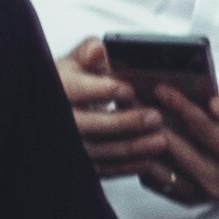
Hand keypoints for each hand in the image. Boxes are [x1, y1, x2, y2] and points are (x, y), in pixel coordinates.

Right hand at [60, 40, 175, 182]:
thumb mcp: (77, 60)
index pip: (76, 90)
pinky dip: (124, 167)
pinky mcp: (79, 161)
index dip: (101, 91)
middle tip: (155, 117)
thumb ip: (90, 52)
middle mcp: (59, 118)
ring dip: (130, 148)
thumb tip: (99, 49)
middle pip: (87, 125)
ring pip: (96, 150)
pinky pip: (100, 169)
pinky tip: (149, 160)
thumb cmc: (73, 79)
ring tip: (161, 140)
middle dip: (123, 123)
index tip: (127, 89)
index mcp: (58, 88)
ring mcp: (68, 143)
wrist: (57, 104)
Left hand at [129, 84, 218, 208]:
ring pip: (159, 167)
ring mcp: (202, 194)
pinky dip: (144, 160)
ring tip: (128, 116)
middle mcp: (218, 182)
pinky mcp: (190, 199)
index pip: (202, 128)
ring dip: (141, 141)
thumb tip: (215, 103)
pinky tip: (136, 138)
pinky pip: (157, 182)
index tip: (159, 88)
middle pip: (173, 148)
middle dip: (151, 120)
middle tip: (130, 100)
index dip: (180, 106)